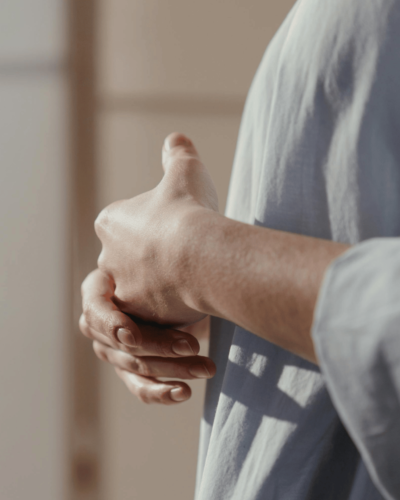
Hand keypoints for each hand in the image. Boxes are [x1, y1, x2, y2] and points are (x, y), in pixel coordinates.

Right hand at [80, 269, 214, 403]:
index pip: (95, 311)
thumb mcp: (158, 265)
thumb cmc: (164, 268)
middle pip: (125, 344)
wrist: (177, 287)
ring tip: (205, 367)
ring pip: (139, 367)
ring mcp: (111, 350)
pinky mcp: (129, 370)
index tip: (133, 337)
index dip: (112, 326)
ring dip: (175, 368)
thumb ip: (151, 273)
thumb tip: (160, 285)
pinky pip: (142, 387)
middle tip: (192, 346)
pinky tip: (184, 392)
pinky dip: (163, 392)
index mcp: (96, 290)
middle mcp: (97, 324)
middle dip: (161, 346)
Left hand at [94, 133, 218, 327]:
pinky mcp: (136, 314)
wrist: (200, 254)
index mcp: (110, 222)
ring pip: (139, 288)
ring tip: (187, 282)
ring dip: (159, 286)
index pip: (126, 226)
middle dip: (153, 260)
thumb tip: (176, 139)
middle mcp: (106, 256)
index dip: (154, 228)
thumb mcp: (186, 171)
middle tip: (184, 259)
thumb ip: (178, 154)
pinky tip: (188, 300)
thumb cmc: (190, 210)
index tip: (175, 229)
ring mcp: (120, 287)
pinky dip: (166, 309)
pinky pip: (150, 313)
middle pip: (130, 259)